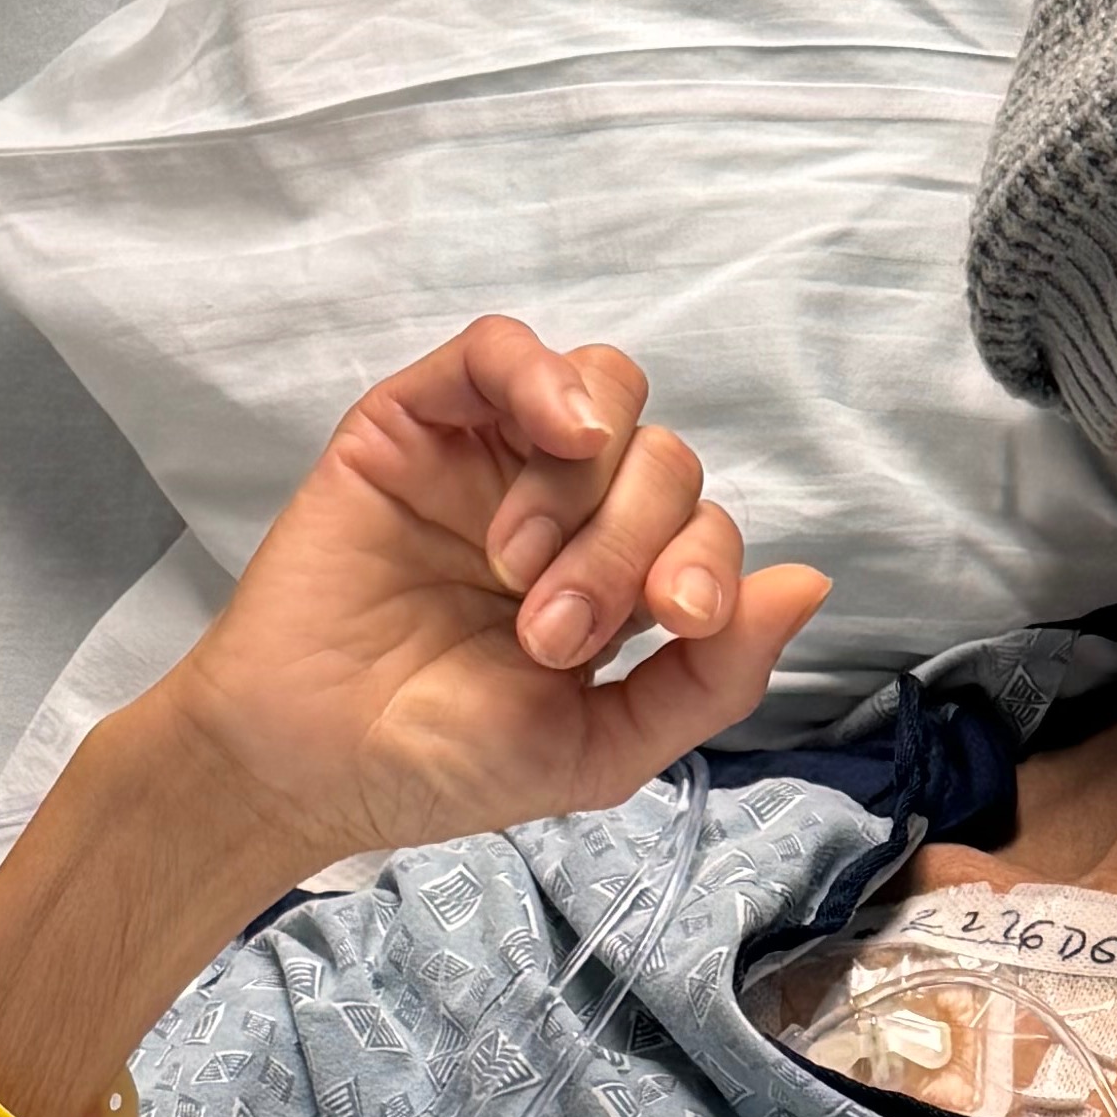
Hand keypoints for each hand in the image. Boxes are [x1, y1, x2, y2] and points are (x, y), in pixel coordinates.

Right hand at [143, 318, 829, 877]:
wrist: (304, 767)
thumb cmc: (441, 765)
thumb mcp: (604, 746)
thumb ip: (715, 674)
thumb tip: (812, 581)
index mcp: (616, 582)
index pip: (705, 526)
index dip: (706, 563)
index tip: (671, 625)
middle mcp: (565, 508)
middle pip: (665, 461)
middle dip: (627, 547)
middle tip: (550, 632)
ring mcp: (492, 457)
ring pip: (605, 391)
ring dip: (585, 484)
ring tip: (518, 569)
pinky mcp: (415, 421)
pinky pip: (499, 349)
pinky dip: (541, 374)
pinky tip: (556, 430)